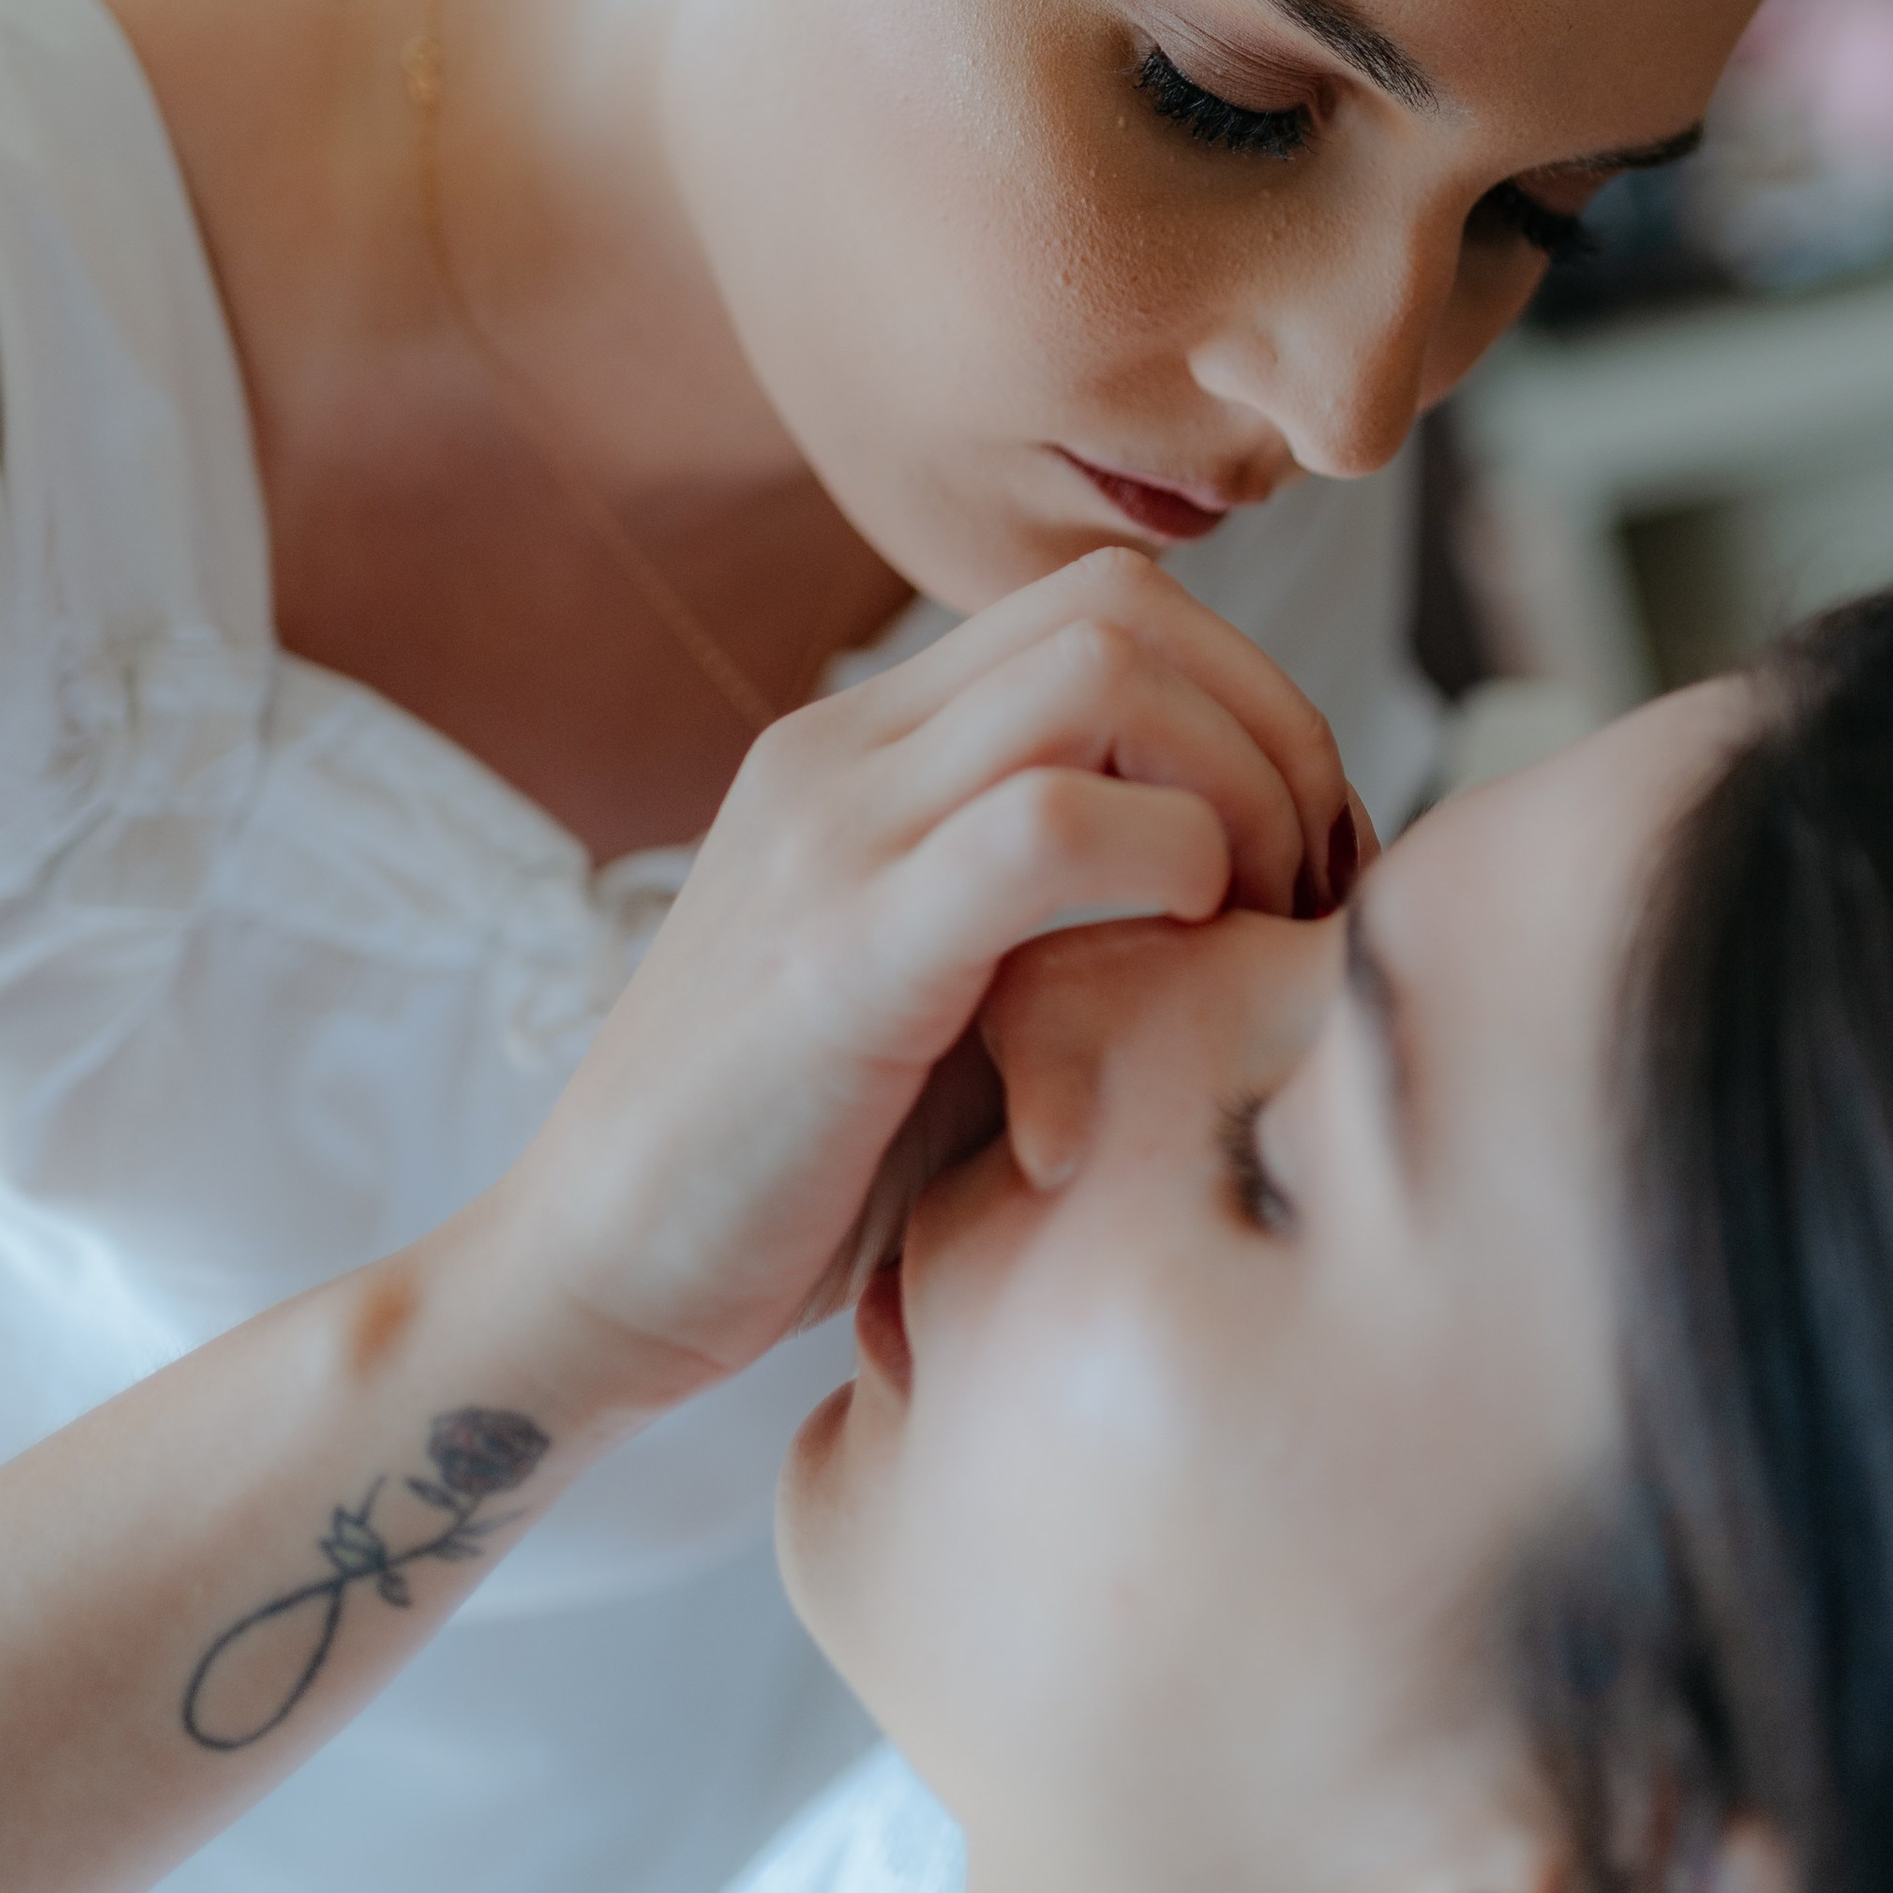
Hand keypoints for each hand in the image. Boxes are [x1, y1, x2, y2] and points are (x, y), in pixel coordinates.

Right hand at [487, 552, 1363, 1398]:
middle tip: (1310, 889)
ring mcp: (835, 837)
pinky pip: (1048, 823)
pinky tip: (1185, 952)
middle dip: (1275, 731)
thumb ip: (1065, 916)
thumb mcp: (950, 1004)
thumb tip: (1278, 901)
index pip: (1108, 608)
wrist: (581, 1285)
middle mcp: (844, 753)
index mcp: (866, 749)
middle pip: (1128, 607)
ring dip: (1239, 784)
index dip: (1251, 706)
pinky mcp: (841, 951)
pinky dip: (1169, 860)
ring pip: (1106, 669)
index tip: (1301, 859)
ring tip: (1258, 925)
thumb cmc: (789, 1181)